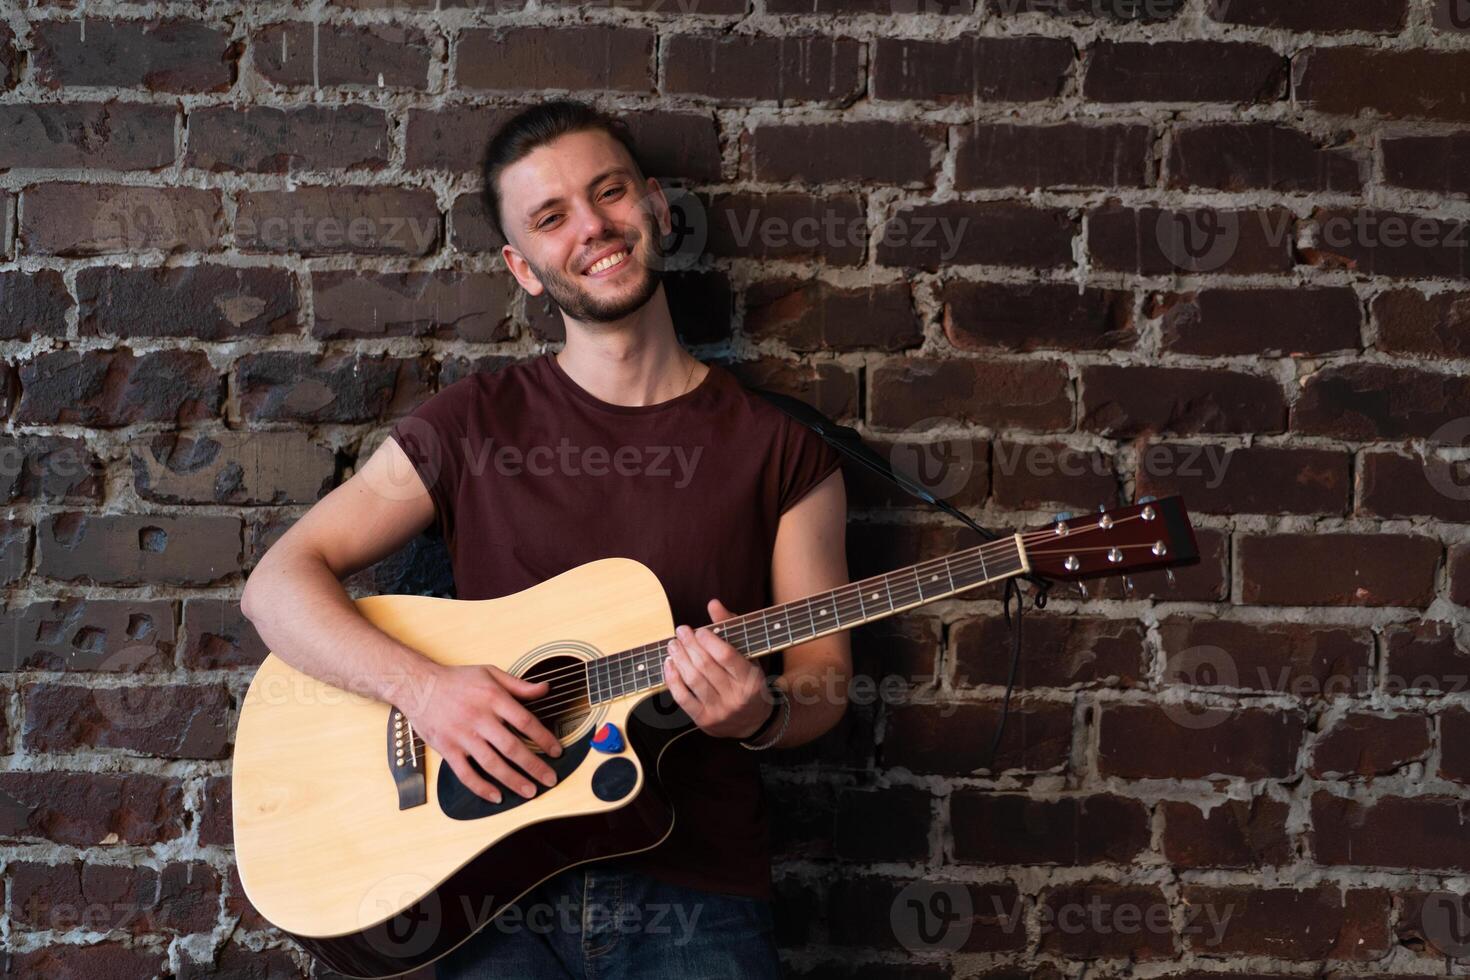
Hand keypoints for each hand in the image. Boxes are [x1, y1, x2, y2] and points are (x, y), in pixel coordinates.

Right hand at [402, 662, 563, 804]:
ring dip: (513, 780)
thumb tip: (545, 688)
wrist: (418, 685)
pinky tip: (496, 796)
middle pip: (511, 747)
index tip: (556, 751)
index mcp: (493, 698)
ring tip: (530, 791)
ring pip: (491, 763)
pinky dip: (481, 787)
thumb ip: (519, 684)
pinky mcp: (447, 749)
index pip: (525, 721)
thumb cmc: (457, 680)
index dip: (543, 738)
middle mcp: (479, 718)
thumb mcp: (490, 673)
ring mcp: (462, 736)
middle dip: (534, 766)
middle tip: (550, 779)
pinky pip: (465, 773)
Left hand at [663, 599, 773, 739]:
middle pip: (705, 666)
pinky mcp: (703, 720)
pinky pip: (682, 698)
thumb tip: (713, 603)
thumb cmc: (749, 682)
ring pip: (693, 680)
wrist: (753, 722)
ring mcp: (719, 710)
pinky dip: (672, 679)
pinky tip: (670, 664)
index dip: (709, 640)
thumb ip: (731, 627)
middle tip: (681, 631)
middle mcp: (736, 697)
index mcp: (751, 680)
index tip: (699, 630)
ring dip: (679, 658)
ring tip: (673, 644)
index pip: (726, 655)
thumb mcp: (748, 655)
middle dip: (689, 645)